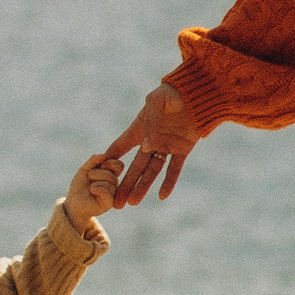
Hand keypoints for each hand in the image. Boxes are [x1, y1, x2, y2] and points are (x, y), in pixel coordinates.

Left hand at [64, 148, 124, 231]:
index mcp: (111, 175)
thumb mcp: (84, 169)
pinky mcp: (109, 203)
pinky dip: (97, 188)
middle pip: (113, 173)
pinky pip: (107, 192)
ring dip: (95, 180)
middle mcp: (114, 184)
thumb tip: (104, 155)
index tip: (101, 164)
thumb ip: (93, 160)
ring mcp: (113, 194)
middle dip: (98, 172)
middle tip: (90, 176)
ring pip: (110, 181)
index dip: (111, 162)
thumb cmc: (79, 186)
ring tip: (90, 187)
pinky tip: (92, 190)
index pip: (119, 165)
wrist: (73, 202)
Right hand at [104, 79, 200, 208]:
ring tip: (132, 202)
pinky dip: (169, 182)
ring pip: (152, 172)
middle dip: (124, 184)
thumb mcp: (156, 101)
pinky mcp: (182, 149)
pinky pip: (174, 169)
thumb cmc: (173, 92)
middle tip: (115, 202)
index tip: (97, 173)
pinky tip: (162, 196)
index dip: (110, 159)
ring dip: (142, 187)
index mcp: (140, 128)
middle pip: (135, 166)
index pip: (121, 146)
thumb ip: (149, 124)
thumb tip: (145, 148)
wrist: (198, 92)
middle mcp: (151, 140)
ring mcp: (166, 146)